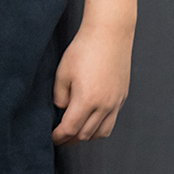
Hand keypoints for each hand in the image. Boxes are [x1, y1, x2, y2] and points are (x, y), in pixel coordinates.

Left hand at [51, 20, 132, 144]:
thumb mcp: (62, 73)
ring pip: (102, 132)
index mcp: (87, 101)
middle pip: (86, 134)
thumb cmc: (83, 50)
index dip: (59, 136)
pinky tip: (91, 120)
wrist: (109, 34)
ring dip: (87, 136)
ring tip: (76, 133)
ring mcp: (115, 102)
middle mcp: (104, 106)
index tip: (51, 137)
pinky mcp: (122, 97)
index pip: (70, 129)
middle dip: (71, 139)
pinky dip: (100, 126)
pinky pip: (111, 120)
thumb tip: (62, 110)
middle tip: (61, 138)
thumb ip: (60, 97)